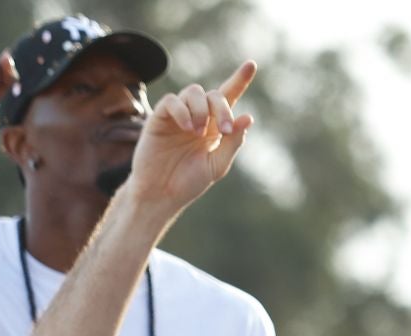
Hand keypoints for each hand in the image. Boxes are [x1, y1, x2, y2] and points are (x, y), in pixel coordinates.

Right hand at [125, 62, 255, 215]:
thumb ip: (233, 142)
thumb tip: (248, 117)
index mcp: (214, 127)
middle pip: (214, 95)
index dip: (239, 80)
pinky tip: (188, 127)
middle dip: (223, 108)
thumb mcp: (217, 164)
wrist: (161, 195)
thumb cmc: (189, 182)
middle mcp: (198, 117)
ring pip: (194, 92)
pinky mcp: (159, 118)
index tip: (251, 64)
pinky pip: (172, 101)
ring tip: (199, 132)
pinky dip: (182, 110)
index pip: (228, 98)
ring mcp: (178, 116)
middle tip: (225, 129)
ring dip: (201, 109)